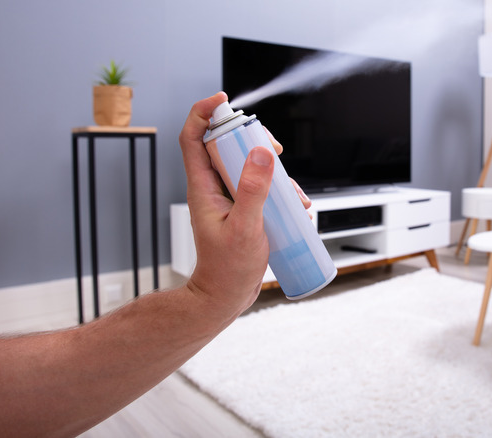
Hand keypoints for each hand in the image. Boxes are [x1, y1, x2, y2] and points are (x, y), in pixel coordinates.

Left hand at [177, 92, 308, 317]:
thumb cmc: (227, 268)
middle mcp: (213, 188)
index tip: (225, 99)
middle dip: (252, 140)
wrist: (226, 296)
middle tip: (275, 149)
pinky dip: (280, 191)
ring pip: (248, 166)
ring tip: (293, 193)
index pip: (193, 137)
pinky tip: (297, 208)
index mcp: (203, 186)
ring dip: (274, 172)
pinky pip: (261, 187)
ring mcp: (228, 199)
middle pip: (227, 145)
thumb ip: (252, 190)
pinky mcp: (243, 210)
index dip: (204, 112)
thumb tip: (260, 152)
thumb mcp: (244, 227)